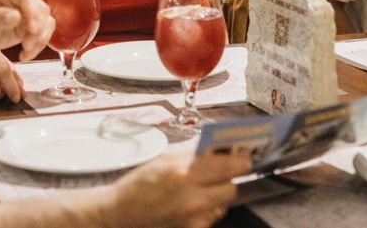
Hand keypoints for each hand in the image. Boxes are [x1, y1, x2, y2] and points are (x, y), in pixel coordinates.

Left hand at [0, 0, 53, 60]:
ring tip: (25, 52)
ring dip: (40, 39)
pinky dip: (38, 45)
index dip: (32, 12)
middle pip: (40, 9)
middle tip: (27, 46)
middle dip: (37, 30)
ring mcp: (25, 11)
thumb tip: (15, 16)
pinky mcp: (28, 25)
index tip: (31, 29)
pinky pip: (43, 33)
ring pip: (45, 21)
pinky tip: (25, 54)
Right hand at [97, 151, 250, 227]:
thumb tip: (218, 148)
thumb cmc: (139, 185)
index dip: (241, 159)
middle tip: (221, 170)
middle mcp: (193, 198)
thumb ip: (193, 155)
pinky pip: (213, 215)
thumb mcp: (165, 159)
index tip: (245, 154)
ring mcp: (195, 218)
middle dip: (229, 177)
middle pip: (232, 187)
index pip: (230, 166)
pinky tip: (194, 201)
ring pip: (225, 202)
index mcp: (184, 173)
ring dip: (219, 192)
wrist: (121, 214)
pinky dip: (209, 207)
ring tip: (202, 186)